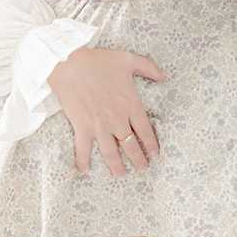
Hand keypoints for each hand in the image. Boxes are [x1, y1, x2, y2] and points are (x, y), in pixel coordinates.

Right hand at [47, 46, 166, 176]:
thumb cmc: (100, 61)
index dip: (152, 144)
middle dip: (138, 159)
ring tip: (121, 176)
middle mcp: (118, 120)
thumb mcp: (129, 60)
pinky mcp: (82, 128)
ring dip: (117, 167)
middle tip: (143, 168)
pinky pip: (83, 150)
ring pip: (111, 153)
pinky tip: (84, 171)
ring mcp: (100, 126)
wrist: (71, 64)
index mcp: (131, 105)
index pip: (146, 131)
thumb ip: (149, 68)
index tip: (155, 154)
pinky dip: (83, 162)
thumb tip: (165, 75)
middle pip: (131, 146)